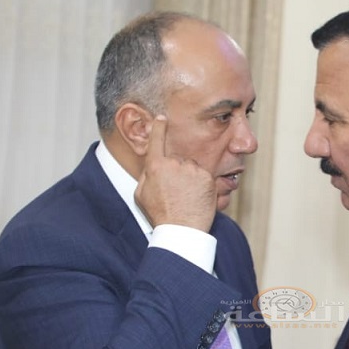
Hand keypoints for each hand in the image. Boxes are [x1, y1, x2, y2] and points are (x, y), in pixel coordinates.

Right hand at [134, 116, 215, 231]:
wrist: (182, 230)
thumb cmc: (160, 215)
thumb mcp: (141, 195)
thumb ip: (146, 176)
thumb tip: (151, 166)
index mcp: (155, 166)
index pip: (157, 139)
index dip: (159, 127)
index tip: (162, 118)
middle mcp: (174, 163)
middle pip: (176, 159)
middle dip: (176, 171)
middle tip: (175, 192)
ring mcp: (192, 169)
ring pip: (191, 167)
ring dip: (190, 177)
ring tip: (186, 197)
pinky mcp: (207, 177)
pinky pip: (203, 175)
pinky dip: (201, 184)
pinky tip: (196, 198)